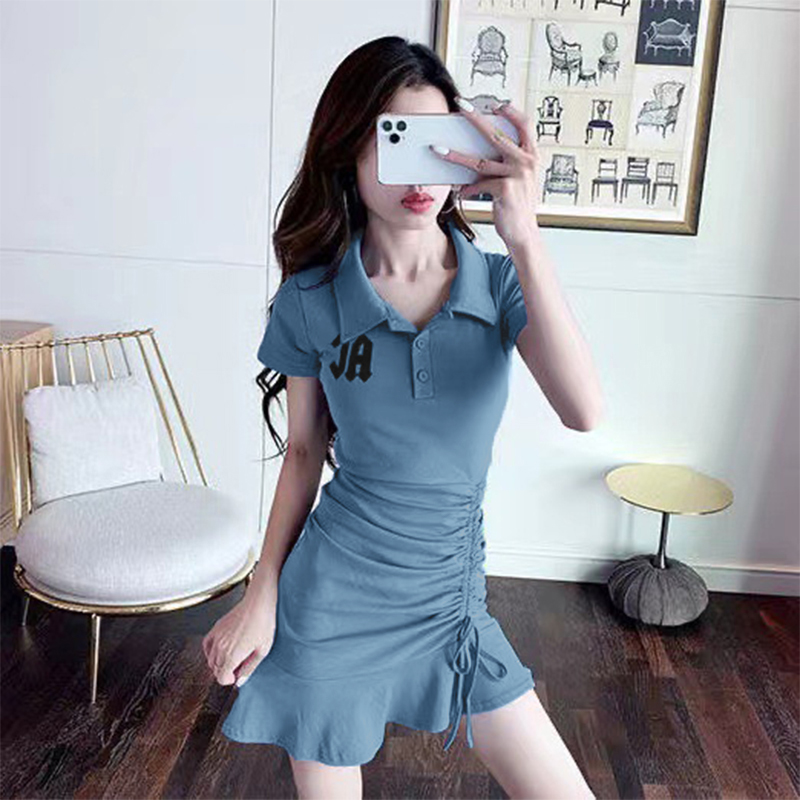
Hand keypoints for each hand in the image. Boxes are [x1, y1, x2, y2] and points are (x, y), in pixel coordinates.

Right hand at [202, 596, 275, 686]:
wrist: (258, 603)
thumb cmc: (263, 623)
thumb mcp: (262, 650)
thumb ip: (249, 668)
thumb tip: (240, 681)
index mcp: (232, 655)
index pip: (221, 678)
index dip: (229, 680)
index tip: (237, 676)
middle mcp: (220, 647)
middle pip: (215, 670)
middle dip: (225, 672)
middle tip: (238, 666)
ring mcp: (216, 637)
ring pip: (210, 659)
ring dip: (219, 663)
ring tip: (233, 657)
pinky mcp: (215, 628)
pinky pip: (206, 645)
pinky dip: (210, 651)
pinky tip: (221, 649)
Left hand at [430, 99, 540, 249]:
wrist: (523, 233)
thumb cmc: (517, 205)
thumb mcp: (518, 179)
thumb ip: (505, 163)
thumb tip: (478, 149)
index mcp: (531, 155)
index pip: (525, 125)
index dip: (511, 112)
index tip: (495, 104)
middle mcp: (526, 162)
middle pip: (496, 135)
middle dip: (475, 118)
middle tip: (460, 106)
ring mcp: (517, 175)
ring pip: (480, 161)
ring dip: (455, 155)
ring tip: (438, 150)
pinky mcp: (506, 189)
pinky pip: (479, 184)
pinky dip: (468, 188)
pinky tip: (462, 192)